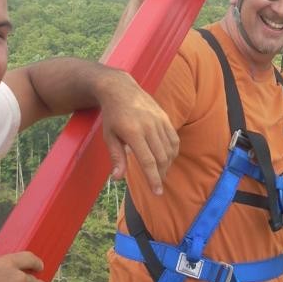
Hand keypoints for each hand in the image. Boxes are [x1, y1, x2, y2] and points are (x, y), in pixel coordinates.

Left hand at [98, 71, 178, 194]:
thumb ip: (116, 157)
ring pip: (169, 149)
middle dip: (161, 175)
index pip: (148, 161)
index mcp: (133, 132)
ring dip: (167, 165)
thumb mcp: (109, 136)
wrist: (120, 89)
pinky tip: (167, 159)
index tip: (157, 192)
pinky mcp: (165, 117)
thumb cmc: (112, 116)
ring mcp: (159, 120)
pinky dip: (173, 152)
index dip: (154, 179)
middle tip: (157, 185)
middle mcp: (149, 126)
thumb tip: (117, 178)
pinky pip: (173, 139)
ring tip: (161, 173)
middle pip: (161, 157)